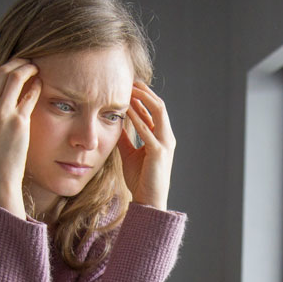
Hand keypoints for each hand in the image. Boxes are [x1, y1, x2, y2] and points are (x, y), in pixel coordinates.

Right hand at [0, 58, 41, 218]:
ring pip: (16, 77)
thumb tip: (4, 92)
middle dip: (19, 63)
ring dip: (29, 69)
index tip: (18, 67)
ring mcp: (0, 113)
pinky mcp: (17, 121)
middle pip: (3, 72)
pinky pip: (30, 95)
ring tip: (37, 68)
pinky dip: (37, 86)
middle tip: (31, 61)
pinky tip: (41, 85)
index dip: (8, 69)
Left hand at [117, 81, 175, 210]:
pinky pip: (148, 130)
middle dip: (145, 91)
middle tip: (130, 80)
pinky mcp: (158, 153)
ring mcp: (165, 144)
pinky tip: (126, 110)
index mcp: (161, 137)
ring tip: (130, 88)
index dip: (143, 96)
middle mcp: (166, 137)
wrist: (149, 201)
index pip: (155, 110)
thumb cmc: (141, 179)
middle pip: (159, 106)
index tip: (128, 85)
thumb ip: (125, 138)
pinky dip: (137, 118)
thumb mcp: (130, 154)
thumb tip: (115, 123)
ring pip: (158, 112)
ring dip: (143, 98)